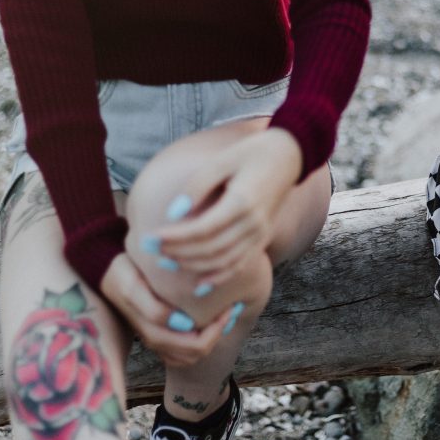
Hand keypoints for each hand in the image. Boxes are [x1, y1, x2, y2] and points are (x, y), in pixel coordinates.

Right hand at [101, 252, 233, 367]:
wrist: (104, 273)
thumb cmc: (122, 275)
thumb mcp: (133, 287)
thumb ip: (153, 309)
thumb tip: (183, 323)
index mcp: (153, 332)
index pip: (196, 343)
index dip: (218, 327)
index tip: (231, 304)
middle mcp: (156, 342)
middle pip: (197, 353)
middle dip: (219, 333)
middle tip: (232, 309)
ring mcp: (156, 342)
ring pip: (192, 356)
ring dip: (212, 339)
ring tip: (225, 315)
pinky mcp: (158, 337)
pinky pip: (183, 353)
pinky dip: (201, 342)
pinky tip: (210, 322)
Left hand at [148, 128, 302, 285]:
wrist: (288, 155)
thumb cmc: (250, 153)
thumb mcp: (221, 161)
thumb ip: (196, 187)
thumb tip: (173, 214)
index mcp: (243, 202)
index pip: (203, 229)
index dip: (175, 237)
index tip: (150, 237)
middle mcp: (254, 224)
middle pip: (211, 249)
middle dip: (177, 252)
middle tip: (150, 248)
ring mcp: (261, 234)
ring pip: (224, 262)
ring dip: (193, 266)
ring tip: (166, 262)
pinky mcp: (263, 239)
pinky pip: (240, 265)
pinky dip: (219, 277)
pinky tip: (199, 286)